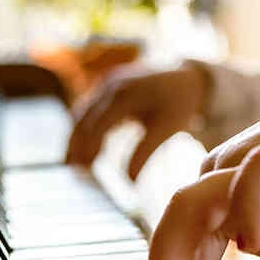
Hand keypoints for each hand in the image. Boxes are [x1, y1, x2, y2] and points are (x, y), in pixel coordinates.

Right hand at [66, 63, 208, 179]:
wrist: (186, 76)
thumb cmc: (178, 104)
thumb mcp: (167, 128)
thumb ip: (146, 153)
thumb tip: (129, 183)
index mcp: (124, 95)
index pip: (98, 124)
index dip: (89, 147)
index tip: (84, 169)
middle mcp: (111, 86)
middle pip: (83, 118)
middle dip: (76, 144)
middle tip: (72, 170)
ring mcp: (107, 83)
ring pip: (82, 113)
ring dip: (76, 137)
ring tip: (74, 164)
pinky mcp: (108, 86)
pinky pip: (88, 108)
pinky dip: (83, 127)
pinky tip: (84, 147)